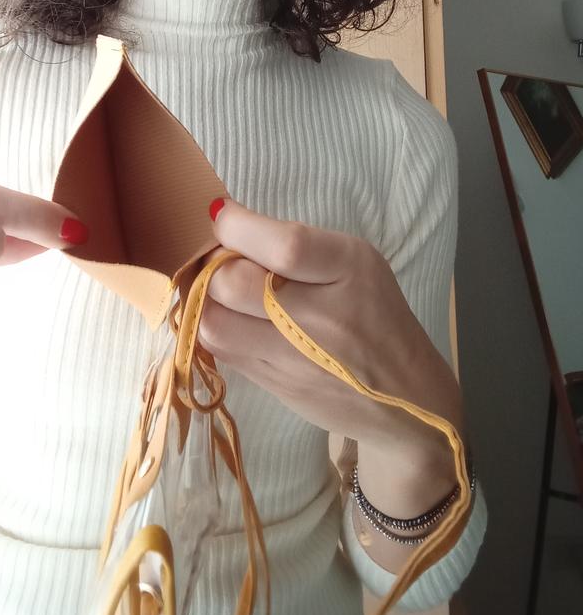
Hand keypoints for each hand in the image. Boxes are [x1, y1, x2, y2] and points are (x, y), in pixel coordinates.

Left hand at [197, 199, 464, 466]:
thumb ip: (297, 247)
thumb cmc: (377, 316)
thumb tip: (226, 223)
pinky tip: (231, 317)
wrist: (408, 400)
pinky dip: (215, 327)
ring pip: (214, 323)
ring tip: (222, 291)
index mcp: (350, 269)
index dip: (237, 226)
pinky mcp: (274, 387)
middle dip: (215, 265)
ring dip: (205, 300)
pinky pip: (220, 351)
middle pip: (235, 284)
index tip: (223, 214)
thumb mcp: (355, 265)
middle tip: (222, 258)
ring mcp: (294, 359)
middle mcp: (322, 316)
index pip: (284, 245)